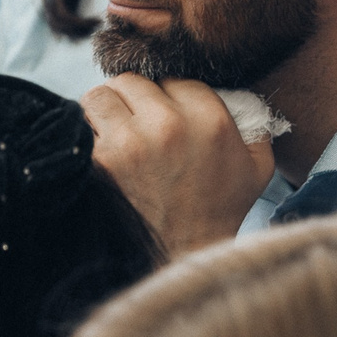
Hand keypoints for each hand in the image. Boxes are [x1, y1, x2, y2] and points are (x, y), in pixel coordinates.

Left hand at [83, 75, 278, 257]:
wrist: (181, 259)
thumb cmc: (220, 211)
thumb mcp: (256, 167)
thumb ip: (255, 125)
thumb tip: (242, 98)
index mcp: (210, 119)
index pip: (175, 78)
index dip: (166, 95)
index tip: (163, 114)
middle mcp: (169, 124)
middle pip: (132, 80)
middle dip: (130, 99)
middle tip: (132, 121)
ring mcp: (131, 141)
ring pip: (100, 95)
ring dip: (102, 111)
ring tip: (111, 131)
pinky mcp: (101, 162)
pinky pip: (81, 126)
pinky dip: (86, 135)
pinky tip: (99, 153)